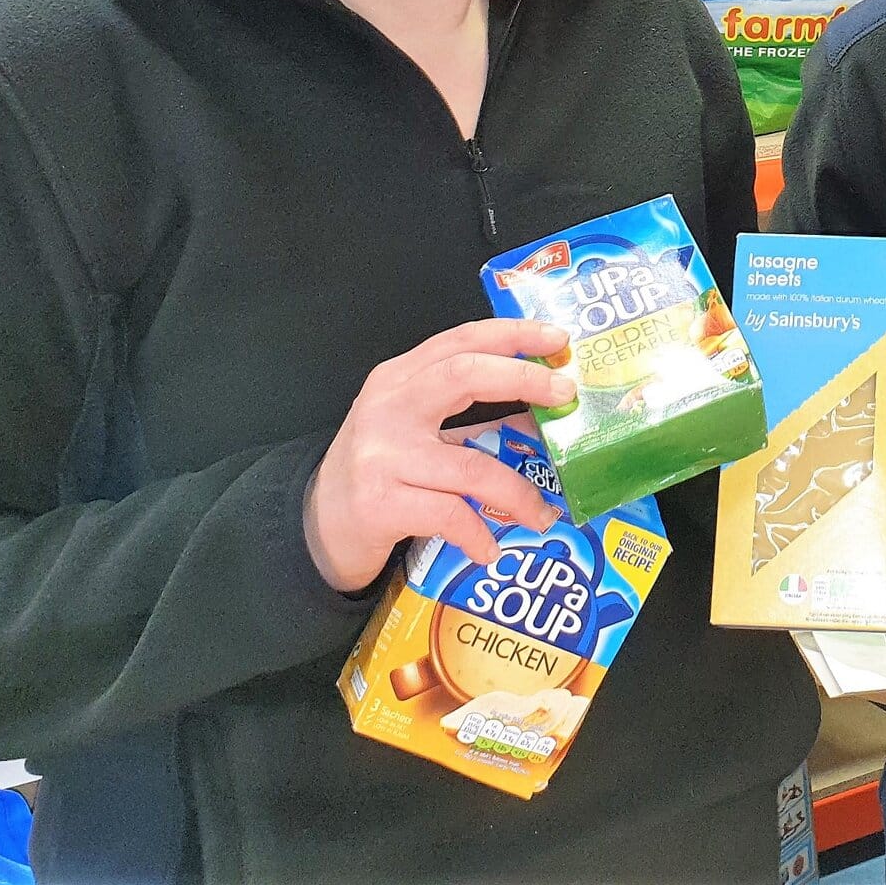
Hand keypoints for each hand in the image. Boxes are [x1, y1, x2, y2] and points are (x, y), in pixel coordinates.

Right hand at [304, 319, 574, 592]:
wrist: (319, 526)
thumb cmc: (380, 472)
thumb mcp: (418, 432)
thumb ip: (472, 422)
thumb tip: (545, 421)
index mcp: (399, 379)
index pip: (460, 340)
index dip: (511, 334)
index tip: (557, 339)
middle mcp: (388, 407)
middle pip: (463, 376)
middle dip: (523, 380)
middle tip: (566, 396)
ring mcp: (382, 456)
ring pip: (471, 466)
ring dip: (519, 494)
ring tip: (543, 515)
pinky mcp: (380, 504)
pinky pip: (449, 516)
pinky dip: (479, 535)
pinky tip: (489, 550)